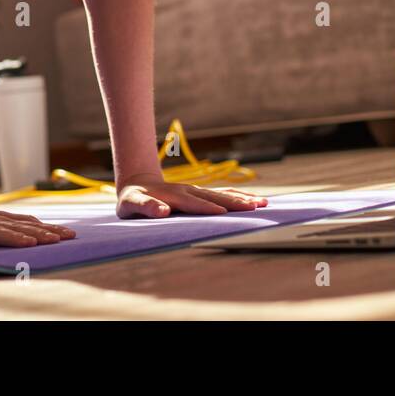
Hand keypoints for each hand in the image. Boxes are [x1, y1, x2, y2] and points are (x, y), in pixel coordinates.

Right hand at [0, 200, 75, 252]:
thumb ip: (13, 228)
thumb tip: (40, 231)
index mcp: (2, 220)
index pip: (30, 223)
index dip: (50, 228)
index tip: (71, 234)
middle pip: (19, 226)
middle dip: (40, 232)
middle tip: (59, 239)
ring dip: (12, 237)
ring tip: (29, 243)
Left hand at [115, 172, 268, 218]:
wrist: (137, 183)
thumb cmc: (133, 199)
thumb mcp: (131, 204)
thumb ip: (146, 208)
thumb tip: (163, 211)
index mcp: (174, 195)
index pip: (193, 203)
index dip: (207, 207)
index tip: (222, 212)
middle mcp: (189, 191)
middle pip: (215, 197)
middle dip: (235, 202)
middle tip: (255, 207)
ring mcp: (196, 191)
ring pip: (222, 194)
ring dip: (242, 199)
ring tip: (263, 203)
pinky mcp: (200, 194)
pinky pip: (222, 195)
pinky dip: (238, 197)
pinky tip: (253, 201)